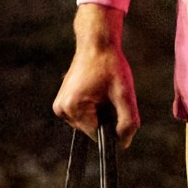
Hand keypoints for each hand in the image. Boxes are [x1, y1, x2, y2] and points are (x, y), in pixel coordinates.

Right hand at [52, 4, 139, 144]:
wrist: (96, 43)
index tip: (114, 104)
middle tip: (109, 94)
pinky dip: (92, 108)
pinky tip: (96, 90)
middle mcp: (62, 110)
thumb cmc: (111, 66)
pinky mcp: (62, 103)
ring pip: (88, 124)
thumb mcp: (125, 94)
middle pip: (92, 130)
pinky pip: (83, 116)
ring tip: (102, 90)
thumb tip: (123, 144)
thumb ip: (128, 122)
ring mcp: (60, 107)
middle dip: (105, 117)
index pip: (97, 135)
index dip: (111, 125)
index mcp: (73, 108)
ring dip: (99, 112)